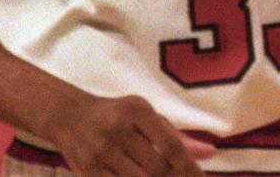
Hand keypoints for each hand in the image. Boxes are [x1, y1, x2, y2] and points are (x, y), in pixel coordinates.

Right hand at [49, 93, 215, 175]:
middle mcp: (118, 128)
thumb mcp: (146, 116)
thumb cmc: (118, 115)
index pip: (170, 145)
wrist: (69, 115)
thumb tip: (210, 153)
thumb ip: (176, 136)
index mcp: (137, 110)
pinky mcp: (87, 169)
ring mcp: (101, 150)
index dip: (188, 167)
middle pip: (156, 167)